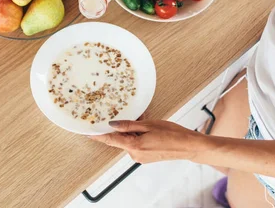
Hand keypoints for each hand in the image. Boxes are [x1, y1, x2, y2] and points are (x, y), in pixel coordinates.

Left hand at [89, 120, 207, 163]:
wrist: (188, 146)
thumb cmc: (172, 134)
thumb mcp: (149, 125)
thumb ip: (129, 125)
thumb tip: (112, 124)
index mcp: (134, 146)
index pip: (110, 140)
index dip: (97, 135)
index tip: (86, 131)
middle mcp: (135, 155)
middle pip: (120, 139)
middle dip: (124, 127)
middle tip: (135, 116)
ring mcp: (140, 157)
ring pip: (129, 140)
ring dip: (134, 130)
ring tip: (147, 122)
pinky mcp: (145, 157)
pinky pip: (137, 144)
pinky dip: (139, 135)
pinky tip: (150, 129)